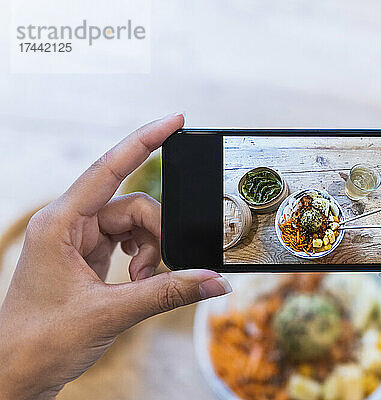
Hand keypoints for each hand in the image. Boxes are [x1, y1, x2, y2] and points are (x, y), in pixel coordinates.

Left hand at [0, 114, 231, 399]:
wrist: (16, 373)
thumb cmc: (40, 341)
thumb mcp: (112, 313)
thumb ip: (169, 291)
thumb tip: (215, 280)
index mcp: (60, 223)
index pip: (109, 168)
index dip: (144, 140)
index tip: (175, 120)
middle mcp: (69, 223)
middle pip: (133, 205)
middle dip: (156, 234)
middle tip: (158, 269)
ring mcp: (79, 238)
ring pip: (134, 223)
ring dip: (150, 250)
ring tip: (143, 281)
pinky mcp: (88, 254)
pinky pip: (129, 240)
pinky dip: (144, 257)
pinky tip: (139, 278)